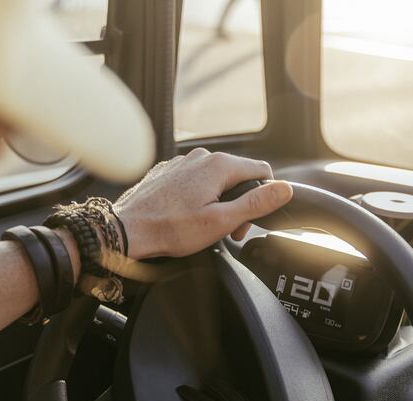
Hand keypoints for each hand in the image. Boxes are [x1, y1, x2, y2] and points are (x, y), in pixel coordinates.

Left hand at [113, 148, 293, 258]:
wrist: (128, 229)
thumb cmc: (170, 228)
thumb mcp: (222, 221)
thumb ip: (256, 204)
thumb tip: (284, 189)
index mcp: (219, 165)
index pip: (261, 172)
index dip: (263, 200)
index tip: (247, 223)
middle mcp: (202, 156)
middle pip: (238, 177)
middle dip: (239, 204)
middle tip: (227, 232)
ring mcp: (183, 163)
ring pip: (216, 180)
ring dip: (219, 203)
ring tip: (204, 226)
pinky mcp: (169, 172)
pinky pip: (195, 182)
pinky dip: (198, 199)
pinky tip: (186, 217)